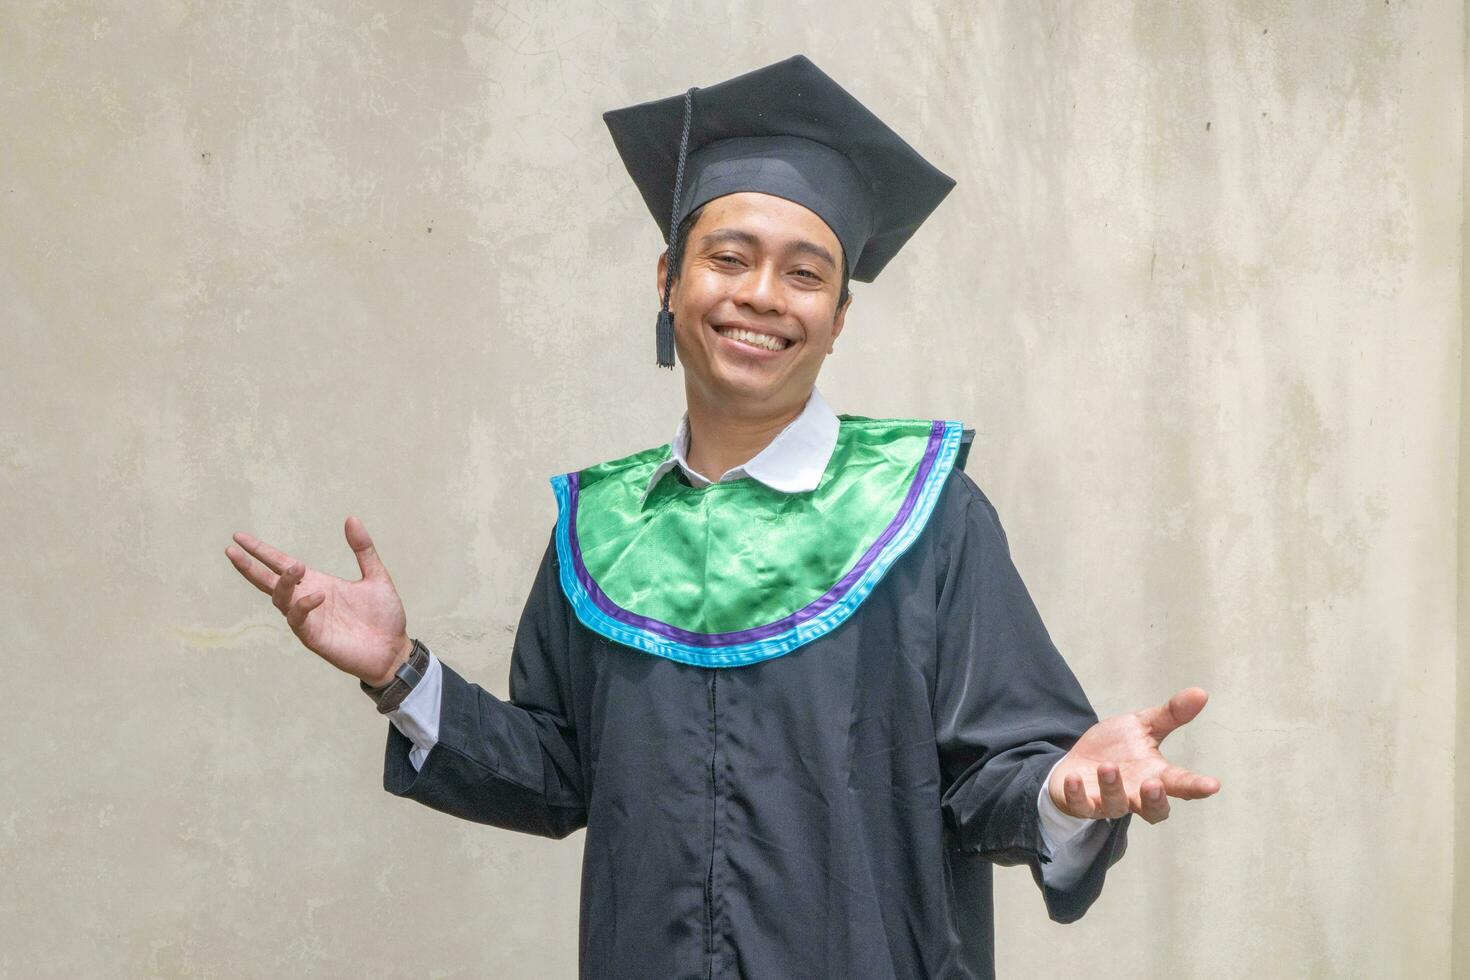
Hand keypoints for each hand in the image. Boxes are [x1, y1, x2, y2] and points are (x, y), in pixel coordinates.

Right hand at [225, 516, 411, 686]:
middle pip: (268, 582)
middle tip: (233, 550)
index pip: (281, 565)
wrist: (394, 650)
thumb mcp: (376, 576)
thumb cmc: (384, 616)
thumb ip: (363, 549)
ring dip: (284, 582)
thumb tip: (351, 518)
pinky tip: (317, 595)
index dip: (261, 551)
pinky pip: (298, 620)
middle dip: (249, 567)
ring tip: (297, 567)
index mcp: (317, 583)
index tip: (239, 537)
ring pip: (280, 599)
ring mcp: (308, 620)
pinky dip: (303, 606)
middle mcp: (306, 599)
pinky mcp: (314, 638)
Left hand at [1047, 687, 1219, 824]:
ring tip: (1108, 766)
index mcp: (1155, 775)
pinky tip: (1073, 779)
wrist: (1078, 761)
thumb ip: (1171, 715)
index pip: (1180, 784)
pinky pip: (1080, 806)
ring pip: (1116, 805)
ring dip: (1113, 788)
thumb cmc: (1116, 748)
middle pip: (1153, 811)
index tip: (1213, 785)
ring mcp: (1109, 801)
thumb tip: (1201, 693)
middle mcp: (1136, 794)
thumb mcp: (1142, 726)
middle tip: (1154, 784)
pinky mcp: (1082, 804)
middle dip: (1155, 800)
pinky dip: (1076, 795)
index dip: (1196, 786)